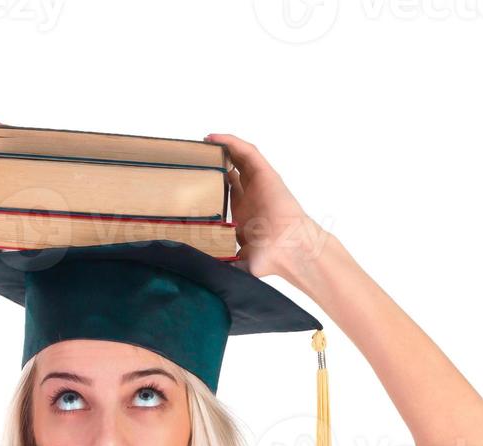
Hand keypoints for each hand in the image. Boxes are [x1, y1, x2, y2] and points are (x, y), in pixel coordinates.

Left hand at [205, 133, 328, 280]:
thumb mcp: (238, 260)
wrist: (289, 250)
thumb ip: (222, 262)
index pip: (227, 192)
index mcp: (244, 214)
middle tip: (195, 156)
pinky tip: (214, 137)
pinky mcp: (266, 174)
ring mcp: (259, 184)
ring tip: (203, 141)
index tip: (193, 179)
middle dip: (215, 162)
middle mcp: (251, 196)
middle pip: (232, 170)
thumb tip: (200, 272)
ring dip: (223, 147)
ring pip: (240, 157)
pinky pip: (248, 152)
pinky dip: (232, 142)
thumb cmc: (270, 258)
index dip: (211, 183)